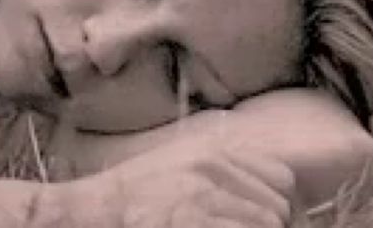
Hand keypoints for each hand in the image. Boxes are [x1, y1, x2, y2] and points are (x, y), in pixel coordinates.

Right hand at [61, 135, 295, 227]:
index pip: (281, 178)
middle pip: (277, 207)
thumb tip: (269, 195)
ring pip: (267, 223)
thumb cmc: (133, 194)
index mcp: (214, 151)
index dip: (278, 205)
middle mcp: (213, 167)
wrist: (91, 209)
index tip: (267, 221)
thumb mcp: (180, 165)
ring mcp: (201, 195)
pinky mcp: (190, 219)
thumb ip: (222, 171)